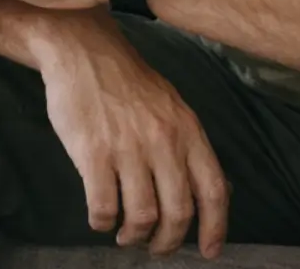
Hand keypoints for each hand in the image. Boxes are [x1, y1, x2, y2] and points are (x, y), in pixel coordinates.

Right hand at [33, 26, 228, 257]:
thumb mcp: (173, 107)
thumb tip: (216, 191)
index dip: (215, 228)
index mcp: (188, 131)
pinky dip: (102, 222)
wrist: (83, 51)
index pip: (213, 190)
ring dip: (133, 236)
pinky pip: (103, 207)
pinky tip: (100, 218)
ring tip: (126, 236)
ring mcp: (128, 148)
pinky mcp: (93, 153)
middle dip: (168, 242)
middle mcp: (163, 142)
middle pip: (178, 213)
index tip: (210, 251)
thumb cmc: (128, 82)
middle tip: (155, 247)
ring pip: (141, 216)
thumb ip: (191, 147)